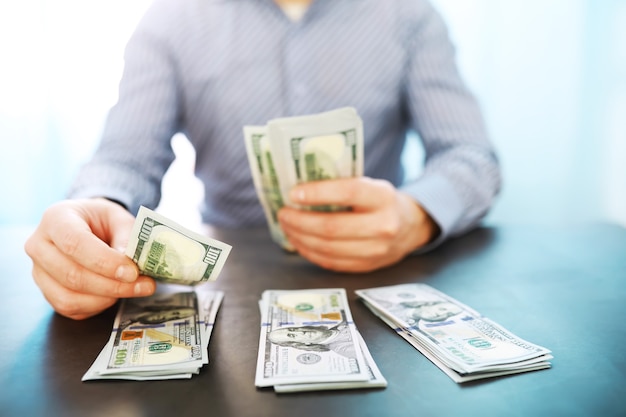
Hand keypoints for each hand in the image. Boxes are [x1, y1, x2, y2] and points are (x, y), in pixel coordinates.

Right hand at [24, 198, 155, 319]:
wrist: (88, 226)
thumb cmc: (102, 221)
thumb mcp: (120, 218)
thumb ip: (127, 237)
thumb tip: (131, 262)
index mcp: (55, 219)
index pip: (74, 243)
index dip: (105, 261)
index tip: (133, 272)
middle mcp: (39, 245)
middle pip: (71, 274)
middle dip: (113, 285)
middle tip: (144, 285)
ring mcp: (39, 271)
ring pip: (69, 297)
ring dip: (106, 298)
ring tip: (133, 289)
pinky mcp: (47, 291)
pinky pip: (69, 308)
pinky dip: (97, 306)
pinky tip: (115, 295)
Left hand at [277, 177, 439, 272]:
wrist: (410, 227)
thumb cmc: (381, 201)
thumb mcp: (370, 185)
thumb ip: (342, 186)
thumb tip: (299, 190)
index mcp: (383, 197)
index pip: (348, 193)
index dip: (317, 193)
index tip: (294, 193)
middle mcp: (383, 226)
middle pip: (332, 227)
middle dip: (300, 221)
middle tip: (283, 213)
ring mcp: (376, 251)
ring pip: (328, 248)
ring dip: (300, 238)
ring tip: (287, 227)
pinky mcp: (367, 267)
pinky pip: (331, 262)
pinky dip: (309, 252)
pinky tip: (299, 241)